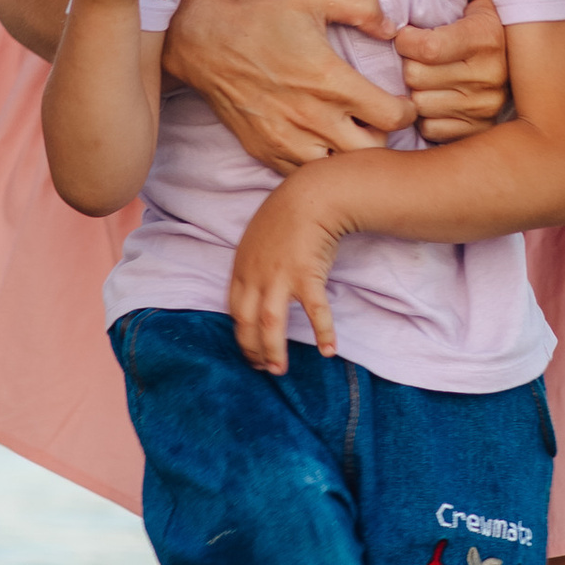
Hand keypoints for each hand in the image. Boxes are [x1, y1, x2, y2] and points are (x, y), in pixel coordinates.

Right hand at [164, 0, 415, 171]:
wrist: (200, 40)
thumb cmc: (258, 15)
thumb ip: (362, 6)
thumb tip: (393, 28)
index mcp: (331, 81)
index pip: (393, 117)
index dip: (408, 111)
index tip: (403, 103)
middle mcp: (312, 118)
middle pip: (372, 153)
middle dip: (384, 137)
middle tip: (379, 121)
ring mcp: (286, 139)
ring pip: (338, 171)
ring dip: (350, 156)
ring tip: (350, 134)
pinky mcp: (265, 151)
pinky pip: (303, 174)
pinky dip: (318, 164)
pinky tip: (320, 142)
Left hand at [229, 166, 345, 372]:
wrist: (312, 195)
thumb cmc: (288, 212)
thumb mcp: (258, 237)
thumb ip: (254, 262)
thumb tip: (257, 285)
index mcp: (242, 268)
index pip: (234, 310)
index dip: (240, 334)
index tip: (249, 350)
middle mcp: (256, 276)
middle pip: (247, 322)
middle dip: (252, 349)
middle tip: (262, 368)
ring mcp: (280, 277)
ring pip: (270, 324)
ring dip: (274, 351)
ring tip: (279, 370)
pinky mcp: (307, 276)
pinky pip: (314, 312)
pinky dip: (322, 332)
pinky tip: (329, 351)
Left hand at [391, 0, 510, 144]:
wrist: (528, 62)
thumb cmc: (491, 20)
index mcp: (487, 38)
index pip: (427, 47)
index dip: (405, 40)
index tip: (406, 33)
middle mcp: (490, 76)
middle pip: (416, 77)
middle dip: (408, 64)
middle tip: (415, 56)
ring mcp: (485, 107)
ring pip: (419, 105)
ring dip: (416, 91)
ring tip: (426, 75)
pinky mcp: (478, 130)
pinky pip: (430, 128)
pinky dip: (427, 116)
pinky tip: (437, 97)